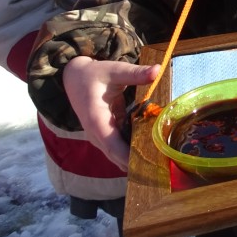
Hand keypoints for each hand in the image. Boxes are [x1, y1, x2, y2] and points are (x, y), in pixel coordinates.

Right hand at [62, 56, 159, 170]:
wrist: (74, 78)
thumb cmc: (93, 74)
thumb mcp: (114, 70)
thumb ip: (135, 73)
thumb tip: (157, 70)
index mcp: (96, 121)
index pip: (113, 146)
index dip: (129, 157)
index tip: (149, 164)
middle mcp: (96, 134)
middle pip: (117, 156)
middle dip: (138, 162)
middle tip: (163, 166)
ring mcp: (100, 136)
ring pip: (119, 155)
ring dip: (137, 158)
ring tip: (162, 163)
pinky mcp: (107, 134)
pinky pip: (121, 147)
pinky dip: (135, 149)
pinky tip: (154, 151)